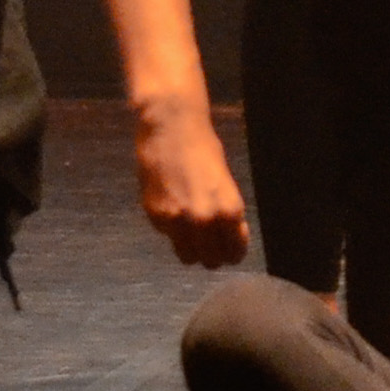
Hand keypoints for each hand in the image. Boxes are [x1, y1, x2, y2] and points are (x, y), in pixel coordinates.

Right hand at [133, 91, 249, 266]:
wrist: (171, 129)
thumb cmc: (204, 150)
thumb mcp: (225, 184)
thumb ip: (226, 214)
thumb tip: (226, 238)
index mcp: (229, 211)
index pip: (235, 253)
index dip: (233, 252)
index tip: (229, 248)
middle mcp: (204, 221)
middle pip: (211, 261)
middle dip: (213, 254)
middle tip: (211, 243)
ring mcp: (177, 221)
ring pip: (187, 257)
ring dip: (192, 249)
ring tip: (192, 232)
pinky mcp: (155, 217)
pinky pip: (168, 237)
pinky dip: (172, 230)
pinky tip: (173, 208)